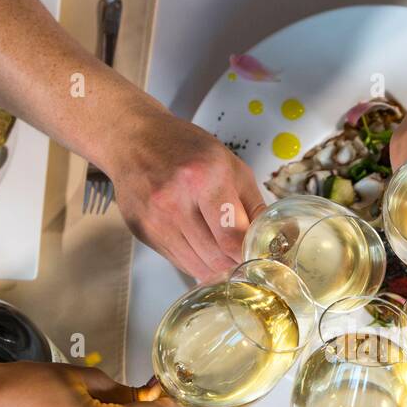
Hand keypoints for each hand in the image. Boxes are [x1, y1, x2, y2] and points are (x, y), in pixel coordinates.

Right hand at [106, 103, 265, 279]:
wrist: (133, 139)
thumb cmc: (184, 148)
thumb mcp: (230, 164)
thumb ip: (253, 204)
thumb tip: (274, 238)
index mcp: (204, 178)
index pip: (232, 238)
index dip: (250, 253)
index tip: (258, 255)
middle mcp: (176, 200)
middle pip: (216, 258)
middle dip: (235, 263)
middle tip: (245, 258)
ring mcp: (156, 219)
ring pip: (197, 266)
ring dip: (215, 266)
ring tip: (223, 252)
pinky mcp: (143, 232)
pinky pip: (178, 262)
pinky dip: (195, 261)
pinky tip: (201, 247)